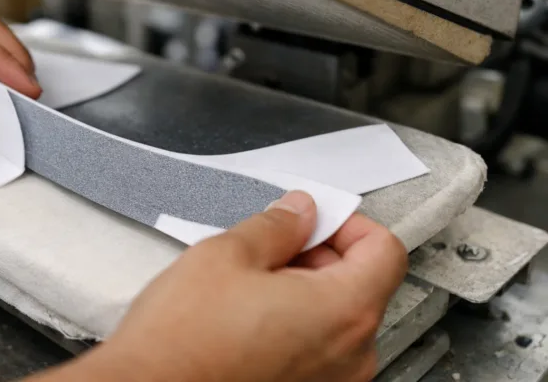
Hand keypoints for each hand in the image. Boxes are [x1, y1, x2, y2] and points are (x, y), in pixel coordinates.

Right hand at [42, 191, 406, 381]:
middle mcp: (349, 355)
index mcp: (341, 311)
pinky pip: (319, 347)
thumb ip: (276, 226)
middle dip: (320, 256)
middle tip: (272, 247)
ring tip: (251, 285)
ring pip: (337, 316)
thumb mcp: (226, 255)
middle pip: (361, 283)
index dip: (349, 224)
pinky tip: (249, 317)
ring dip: (304, 291)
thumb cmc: (183, 342)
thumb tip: (299, 213)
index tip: (317, 219)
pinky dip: (295, 324)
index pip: (384, 250)